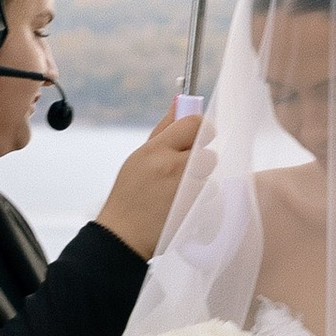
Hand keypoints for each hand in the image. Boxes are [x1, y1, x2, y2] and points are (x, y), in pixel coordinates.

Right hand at [93, 101, 202, 259]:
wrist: (125, 234)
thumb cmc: (130, 193)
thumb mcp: (139, 157)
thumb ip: (164, 130)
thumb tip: (180, 101)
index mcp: (156, 150)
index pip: (195, 124)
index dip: (201, 127)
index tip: (198, 134)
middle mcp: (173, 167)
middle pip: (207, 150)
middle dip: (199, 158)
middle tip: (184, 167)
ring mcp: (186, 190)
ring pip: (209, 173)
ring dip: (200, 179)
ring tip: (177, 191)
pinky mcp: (195, 208)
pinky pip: (210, 193)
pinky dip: (200, 197)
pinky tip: (181, 204)